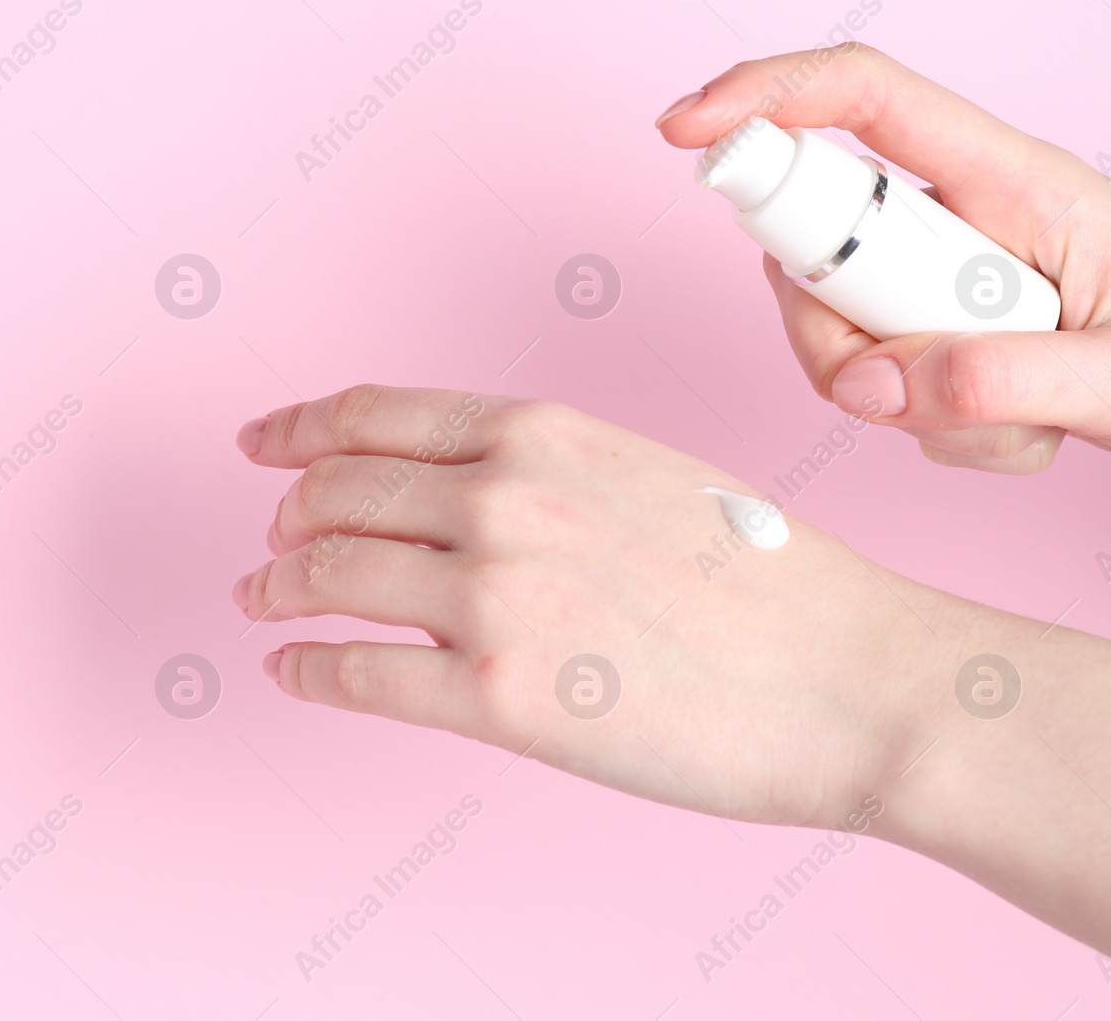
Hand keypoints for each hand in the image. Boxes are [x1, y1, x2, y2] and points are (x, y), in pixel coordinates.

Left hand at [231, 384, 943, 829]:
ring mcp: (493, 596)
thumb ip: (545, 480)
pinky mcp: (497, 697)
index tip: (260, 443)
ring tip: (262, 600)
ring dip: (277, 587)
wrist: (850, 678)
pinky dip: (306, 670)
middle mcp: (503, 497)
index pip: (375, 413)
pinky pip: (355, 676)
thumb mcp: (647, 478)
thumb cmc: (770, 585)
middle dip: (286, 516)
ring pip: (326, 576)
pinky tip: (291, 670)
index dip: (299, 427)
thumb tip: (456, 509)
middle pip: (336, 492)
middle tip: (269, 542)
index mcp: (543, 433)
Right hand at [658, 45, 1110, 475]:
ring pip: (843, 335)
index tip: (686, 132)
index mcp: (1013, 182)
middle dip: (840, 338)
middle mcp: (964, 223)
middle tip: (909, 393)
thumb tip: (877, 385)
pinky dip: (938, 435)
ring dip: (908, 407)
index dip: (766, 98)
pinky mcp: (946, 341)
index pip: (865, 99)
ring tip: (1019, 426)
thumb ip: (1009, 381)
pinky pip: (883, 391)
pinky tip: (1023, 438)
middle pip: (821, 249)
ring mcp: (948, 286)